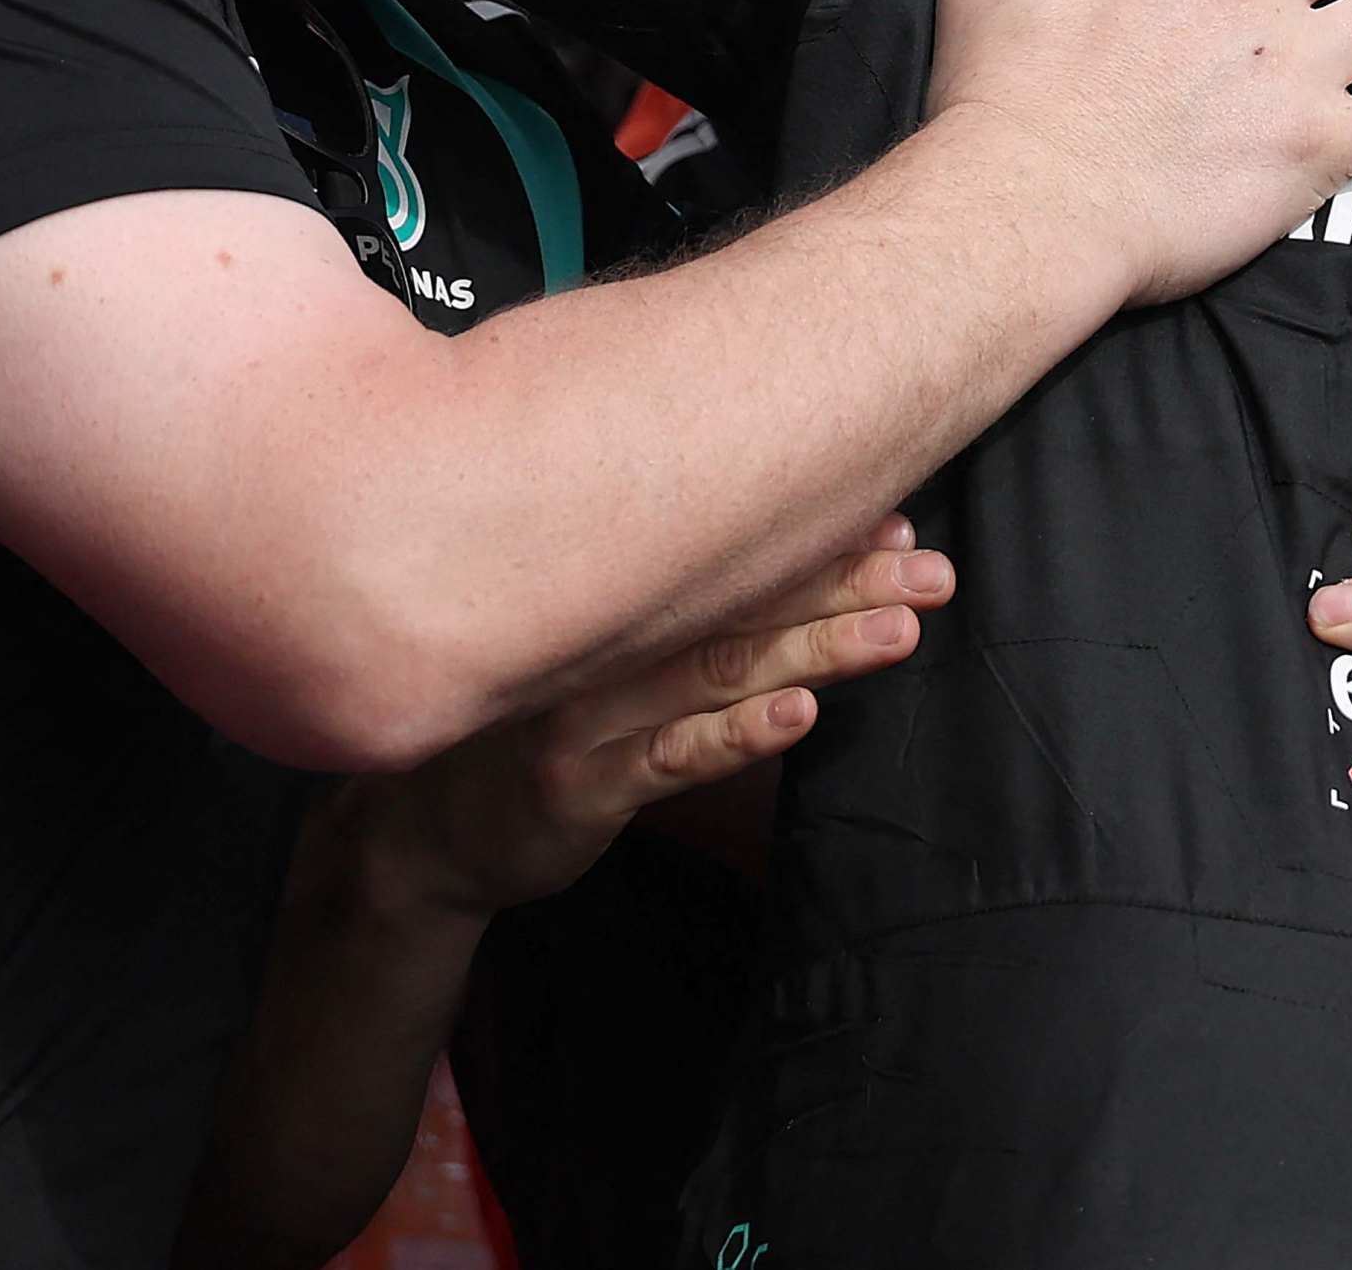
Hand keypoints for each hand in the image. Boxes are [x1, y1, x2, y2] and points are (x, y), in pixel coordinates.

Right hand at [337, 519, 951, 921]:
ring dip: (818, 646)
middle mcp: (604, 637)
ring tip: (897, 629)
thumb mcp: (586, 649)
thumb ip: (667, 607)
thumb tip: (778, 553)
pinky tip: (798, 714)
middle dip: (847, 584)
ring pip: (722, 669)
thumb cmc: (527, 726)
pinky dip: (738, 734)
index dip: (819, 537)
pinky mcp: (579, 785)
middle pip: (743, 599)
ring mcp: (590, 711)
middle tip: (931, 570)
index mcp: (616, 595)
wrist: (420, 832)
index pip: (731, 551)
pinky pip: (670, 756)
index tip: (898, 519)